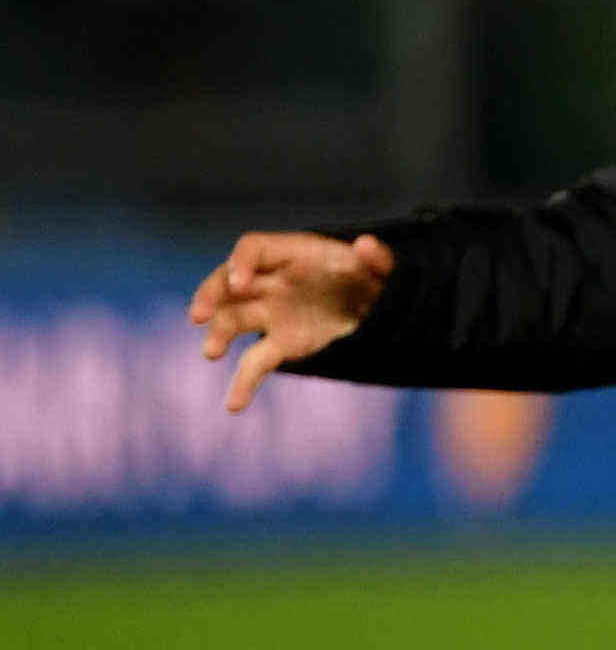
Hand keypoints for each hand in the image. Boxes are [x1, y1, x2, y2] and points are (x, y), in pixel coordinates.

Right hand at [188, 232, 392, 411]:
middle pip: (227, 282)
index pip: (253, 248)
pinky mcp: (280, 344)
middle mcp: (272, 281)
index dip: (242, 263)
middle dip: (209, 295)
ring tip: (212, 353)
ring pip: (232, 320)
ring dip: (218, 335)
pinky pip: (255, 363)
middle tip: (199, 315)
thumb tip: (366, 244)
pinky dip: (242, 384)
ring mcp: (272, 313)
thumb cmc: (372, 277)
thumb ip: (377, 257)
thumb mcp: (381, 266)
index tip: (240, 283)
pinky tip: (234, 404)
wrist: (377, 307)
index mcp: (293, 254)